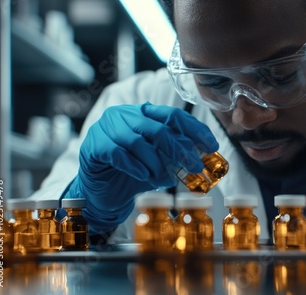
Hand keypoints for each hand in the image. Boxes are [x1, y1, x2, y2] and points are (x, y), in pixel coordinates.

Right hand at [64, 102, 218, 233]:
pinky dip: (135, 166)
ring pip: (138, 141)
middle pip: (157, 127)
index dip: (195, 130)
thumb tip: (200, 160)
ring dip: (155, 162)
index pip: (174, 116)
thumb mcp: (160, 162)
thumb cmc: (133, 173)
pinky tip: (144, 176)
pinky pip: (118, 153)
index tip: (211, 145)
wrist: (103, 193)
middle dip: (179, 148)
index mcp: (143, 113)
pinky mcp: (94, 145)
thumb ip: (175, 157)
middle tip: (193, 166)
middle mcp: (125, 115)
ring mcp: (106, 128)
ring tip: (162, 178)